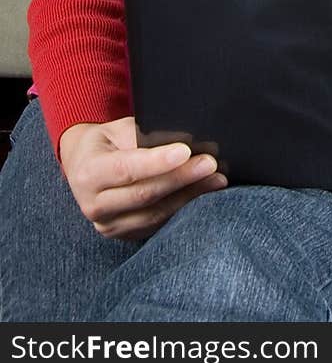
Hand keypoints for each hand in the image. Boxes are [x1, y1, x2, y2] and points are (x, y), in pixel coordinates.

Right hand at [59, 116, 226, 240]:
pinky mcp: (124, 234)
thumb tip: (185, 141)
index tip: (185, 151)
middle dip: (181, 178)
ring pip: (154, 214)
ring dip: (189, 197)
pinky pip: (157, 224)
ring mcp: (108, 224)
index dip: (157, 162)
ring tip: (216, 180)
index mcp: (89, 172)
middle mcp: (95, 204)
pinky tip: (203, 195)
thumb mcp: (118, 129)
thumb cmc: (107, 142)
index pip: (126, 169)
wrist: (84, 167)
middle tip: (210, 164)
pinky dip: (182, 209)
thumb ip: (145, 135)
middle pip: (144, 194)